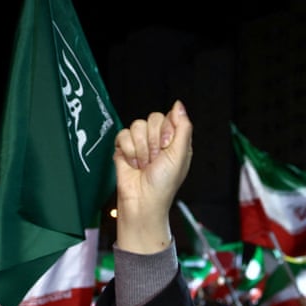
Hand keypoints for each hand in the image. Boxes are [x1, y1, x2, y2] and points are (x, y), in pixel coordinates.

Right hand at [113, 100, 192, 254]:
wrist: (142, 201)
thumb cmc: (163, 184)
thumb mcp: (180, 155)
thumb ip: (183, 128)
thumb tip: (179, 105)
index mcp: (175, 141)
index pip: (169, 117)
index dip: (166, 131)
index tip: (166, 147)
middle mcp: (158, 140)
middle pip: (152, 118)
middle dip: (153, 141)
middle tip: (155, 159)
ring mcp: (140, 143)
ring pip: (136, 126)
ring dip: (141, 149)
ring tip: (144, 164)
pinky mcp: (124, 148)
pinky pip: (122, 134)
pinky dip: (128, 151)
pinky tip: (133, 164)